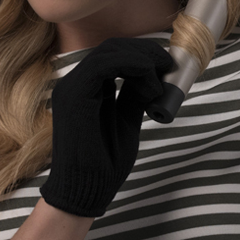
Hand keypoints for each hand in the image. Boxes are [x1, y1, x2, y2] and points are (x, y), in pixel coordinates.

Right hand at [40, 38, 173, 217]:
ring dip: (141, 58)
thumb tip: (151, 78)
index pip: (114, 55)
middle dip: (145, 52)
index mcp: (86, 88)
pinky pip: (102, 65)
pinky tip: (148, 78)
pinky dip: (130, 64)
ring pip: (108, 52)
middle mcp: (74, 83)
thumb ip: (133, 97)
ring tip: (160, 77)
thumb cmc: (105, 162)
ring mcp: (70, 88)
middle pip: (112, 48)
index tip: (167, 66)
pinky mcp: (73, 96)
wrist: (87, 190)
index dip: (143, 54)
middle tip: (169, 65)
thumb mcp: (126, 120)